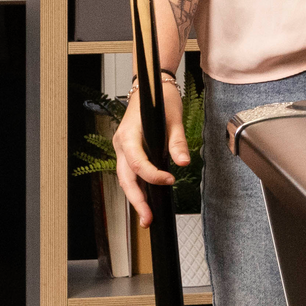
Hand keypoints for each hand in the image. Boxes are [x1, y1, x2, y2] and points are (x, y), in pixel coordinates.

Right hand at [110, 72, 191, 227]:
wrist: (150, 87)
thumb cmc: (160, 99)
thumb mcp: (173, 119)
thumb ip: (177, 142)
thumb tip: (183, 162)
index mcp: (129, 135)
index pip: (137, 162)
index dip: (152, 175)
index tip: (169, 180)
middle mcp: (121, 144)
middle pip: (125, 178)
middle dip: (137, 200)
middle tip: (148, 218)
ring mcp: (122, 149)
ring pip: (125, 179)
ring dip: (136, 198)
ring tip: (148, 217)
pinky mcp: (128, 152)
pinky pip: (130, 173)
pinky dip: (138, 188)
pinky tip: (147, 201)